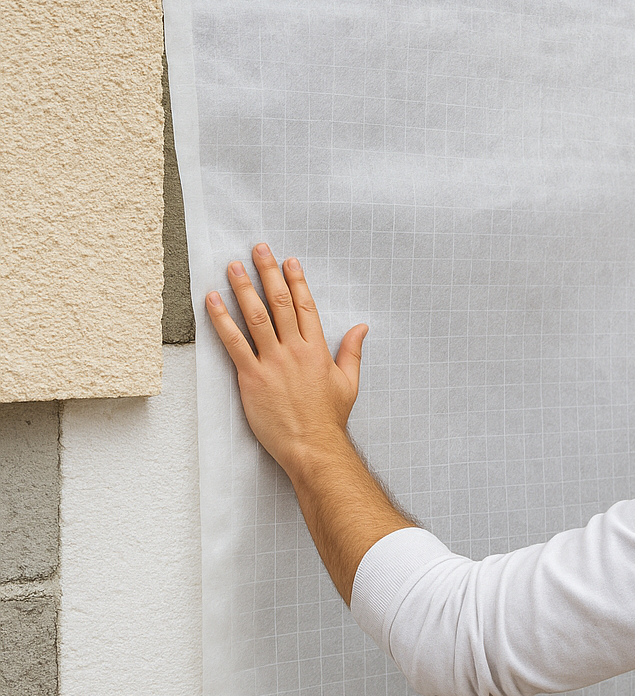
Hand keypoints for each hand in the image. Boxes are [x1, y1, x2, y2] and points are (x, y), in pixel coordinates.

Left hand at [205, 243, 366, 478]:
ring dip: (243, 288)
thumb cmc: (329, 418)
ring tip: (233, 266)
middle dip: (269, 273)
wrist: (313, 445)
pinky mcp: (252, 378)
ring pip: (256, 317)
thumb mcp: (349, 382)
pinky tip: (212, 300)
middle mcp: (294, 350)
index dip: (296, 281)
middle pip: (280, 304)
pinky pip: (234, 343)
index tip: (289, 261)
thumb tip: (362, 327)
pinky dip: (222, 320)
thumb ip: (352, 351)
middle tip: (259, 249)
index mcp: (317, 349)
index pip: (306, 306)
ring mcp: (272, 363)